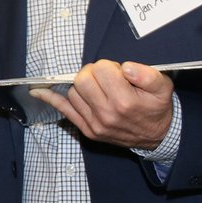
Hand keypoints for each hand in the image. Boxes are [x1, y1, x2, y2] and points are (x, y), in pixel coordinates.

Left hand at [31, 59, 172, 148]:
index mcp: (125, 101)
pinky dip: (51, 99)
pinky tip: (38, 91)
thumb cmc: (157, 108)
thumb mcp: (163, 88)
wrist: (157, 136)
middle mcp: (107, 114)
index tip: (118, 73)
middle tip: (106, 78)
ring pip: (73, 92)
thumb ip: (148, 75)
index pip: (101, 69)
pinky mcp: (88, 130)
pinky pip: (64, 111)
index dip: (109, 66)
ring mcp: (95, 124)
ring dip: (83, 85)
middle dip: (92, 72)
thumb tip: (126, 68)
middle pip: (82, 79)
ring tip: (100, 89)